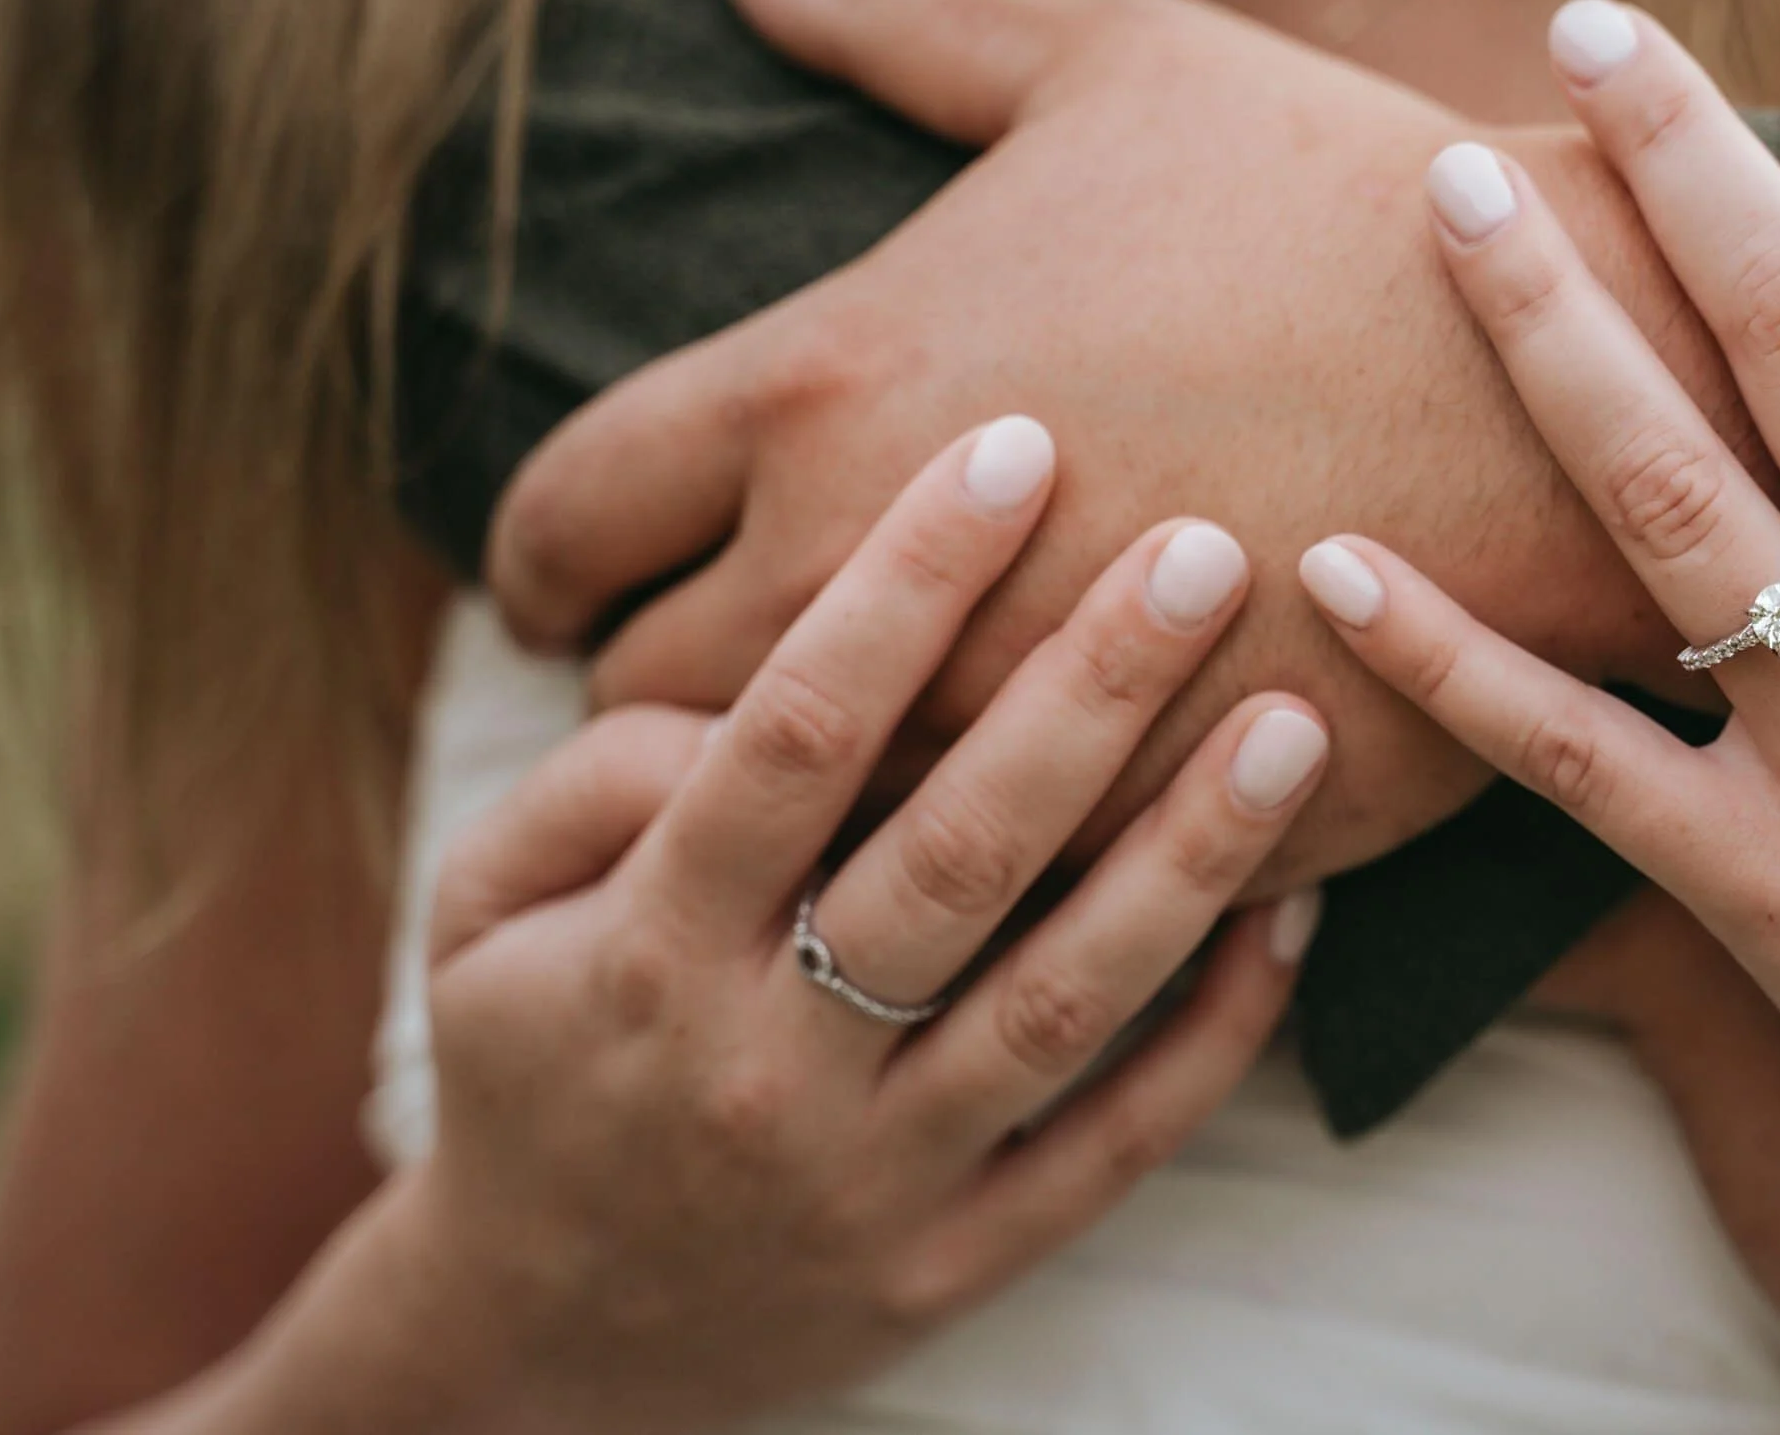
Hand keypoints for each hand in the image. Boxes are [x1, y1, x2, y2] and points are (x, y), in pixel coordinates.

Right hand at [268, 422, 1326, 1433]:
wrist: (543, 1331)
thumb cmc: (533, 1058)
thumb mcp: (480, 912)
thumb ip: (595, 782)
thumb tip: (753, 689)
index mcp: (645, 952)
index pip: (789, 738)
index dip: (902, 586)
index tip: (1011, 449)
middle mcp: (767, 1065)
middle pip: (953, 853)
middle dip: (1086, 690)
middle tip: (1204, 547)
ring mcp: (874, 1178)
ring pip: (1060, 1001)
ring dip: (1189, 855)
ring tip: (1297, 718)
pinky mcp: (957, 1260)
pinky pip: (1111, 1146)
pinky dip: (1215, 1035)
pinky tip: (1298, 914)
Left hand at [488, 0, 1742, 884]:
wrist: (1577, 382)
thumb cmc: (1334, 195)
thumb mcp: (1112, 60)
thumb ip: (901, 6)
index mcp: (835, 386)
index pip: (570, 515)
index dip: (537, 558)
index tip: (555, 579)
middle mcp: (882, 574)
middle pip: (647, 692)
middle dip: (645, 682)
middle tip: (691, 665)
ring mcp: (1011, 721)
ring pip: (803, 824)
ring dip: (786, 797)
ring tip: (819, 757)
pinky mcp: (1137, 819)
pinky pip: (978, 890)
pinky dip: (952, 863)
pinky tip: (980, 815)